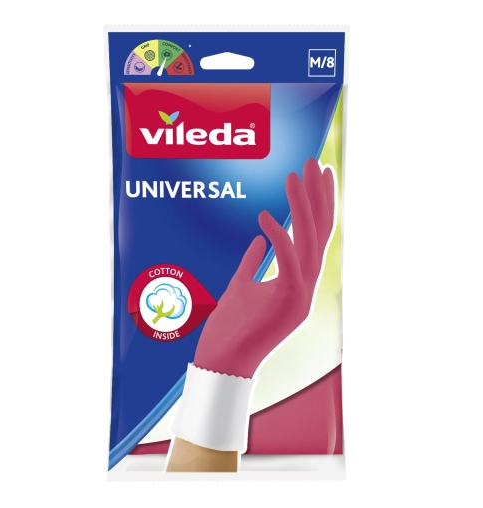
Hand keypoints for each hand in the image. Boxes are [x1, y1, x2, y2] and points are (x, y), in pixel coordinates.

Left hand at [194, 158, 334, 378]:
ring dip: (304, 206)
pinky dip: (278, 235)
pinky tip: (264, 216)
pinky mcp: (289, 301)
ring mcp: (302, 295)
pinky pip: (288, 260)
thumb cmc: (231, 326)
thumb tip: (258, 240)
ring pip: (310, 241)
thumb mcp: (242, 285)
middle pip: (320, 233)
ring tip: (296, 175)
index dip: (317, 206)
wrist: (224, 362)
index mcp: (299, 282)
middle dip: (318, 196)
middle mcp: (307, 286)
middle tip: (315, 163)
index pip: (314, 237)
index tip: (313, 177)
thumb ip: (252, 262)